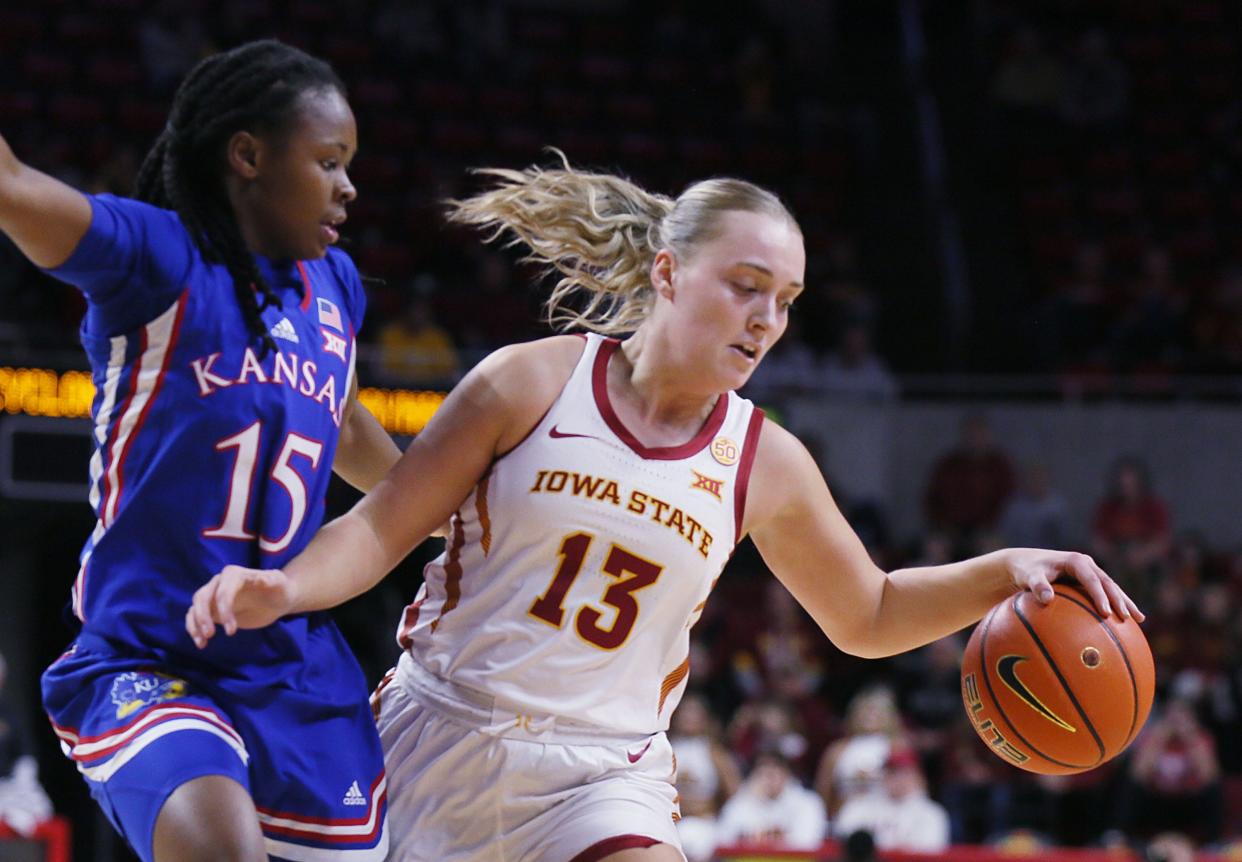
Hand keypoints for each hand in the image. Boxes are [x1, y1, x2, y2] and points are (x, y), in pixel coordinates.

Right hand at [185, 566, 296, 647]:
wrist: (277, 599)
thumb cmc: (280, 589)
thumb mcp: (279, 584)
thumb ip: (271, 580)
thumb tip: (261, 578)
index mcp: (234, 574)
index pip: (222, 591)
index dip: (224, 610)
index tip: (231, 631)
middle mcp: (220, 582)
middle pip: (202, 596)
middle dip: (203, 616)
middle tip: (210, 635)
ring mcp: (214, 596)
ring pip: (196, 606)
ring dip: (195, 624)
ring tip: (202, 642)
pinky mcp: (212, 609)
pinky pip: (195, 616)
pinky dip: (194, 628)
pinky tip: (201, 643)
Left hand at [1003, 548, 1143, 621]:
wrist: (1025, 563)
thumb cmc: (1026, 570)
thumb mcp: (1029, 576)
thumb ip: (1037, 586)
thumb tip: (1046, 600)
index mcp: (1076, 561)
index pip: (1092, 579)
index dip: (1100, 595)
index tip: (1105, 612)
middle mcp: (1087, 565)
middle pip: (1108, 584)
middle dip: (1119, 600)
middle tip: (1127, 618)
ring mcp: (1090, 573)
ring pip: (1112, 588)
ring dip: (1124, 603)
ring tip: (1139, 619)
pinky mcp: (1088, 582)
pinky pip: (1105, 594)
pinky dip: (1116, 606)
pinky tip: (1127, 622)